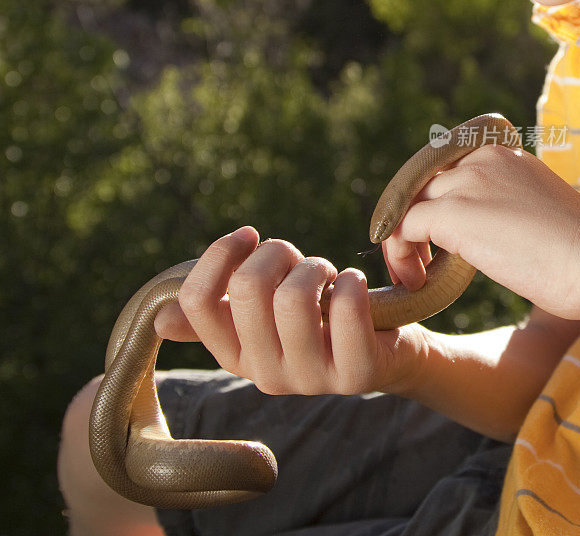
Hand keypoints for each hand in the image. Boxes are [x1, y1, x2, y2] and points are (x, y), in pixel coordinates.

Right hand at [155, 227, 427, 395]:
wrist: (384, 353)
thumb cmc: (317, 319)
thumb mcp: (265, 315)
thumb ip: (220, 310)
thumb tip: (161, 321)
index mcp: (232, 353)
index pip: (196, 302)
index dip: (219, 255)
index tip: (248, 235)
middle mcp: (263, 374)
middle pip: (247, 288)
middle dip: (276, 252)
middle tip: (297, 257)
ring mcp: (309, 379)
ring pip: (294, 297)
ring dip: (315, 267)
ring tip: (327, 275)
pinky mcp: (355, 374)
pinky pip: (345, 309)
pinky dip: (350, 282)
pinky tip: (352, 285)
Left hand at [383, 144, 579, 320]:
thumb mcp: (535, 212)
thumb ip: (501, 205)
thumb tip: (476, 227)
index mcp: (503, 156)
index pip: (443, 167)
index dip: (428, 199)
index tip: (431, 235)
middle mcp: (481, 160)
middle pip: (420, 184)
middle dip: (410, 220)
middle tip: (417, 260)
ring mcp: (467, 183)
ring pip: (406, 204)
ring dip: (402, 242)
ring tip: (415, 275)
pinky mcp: (455, 213)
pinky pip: (404, 227)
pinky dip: (402, 254)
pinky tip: (417, 280)